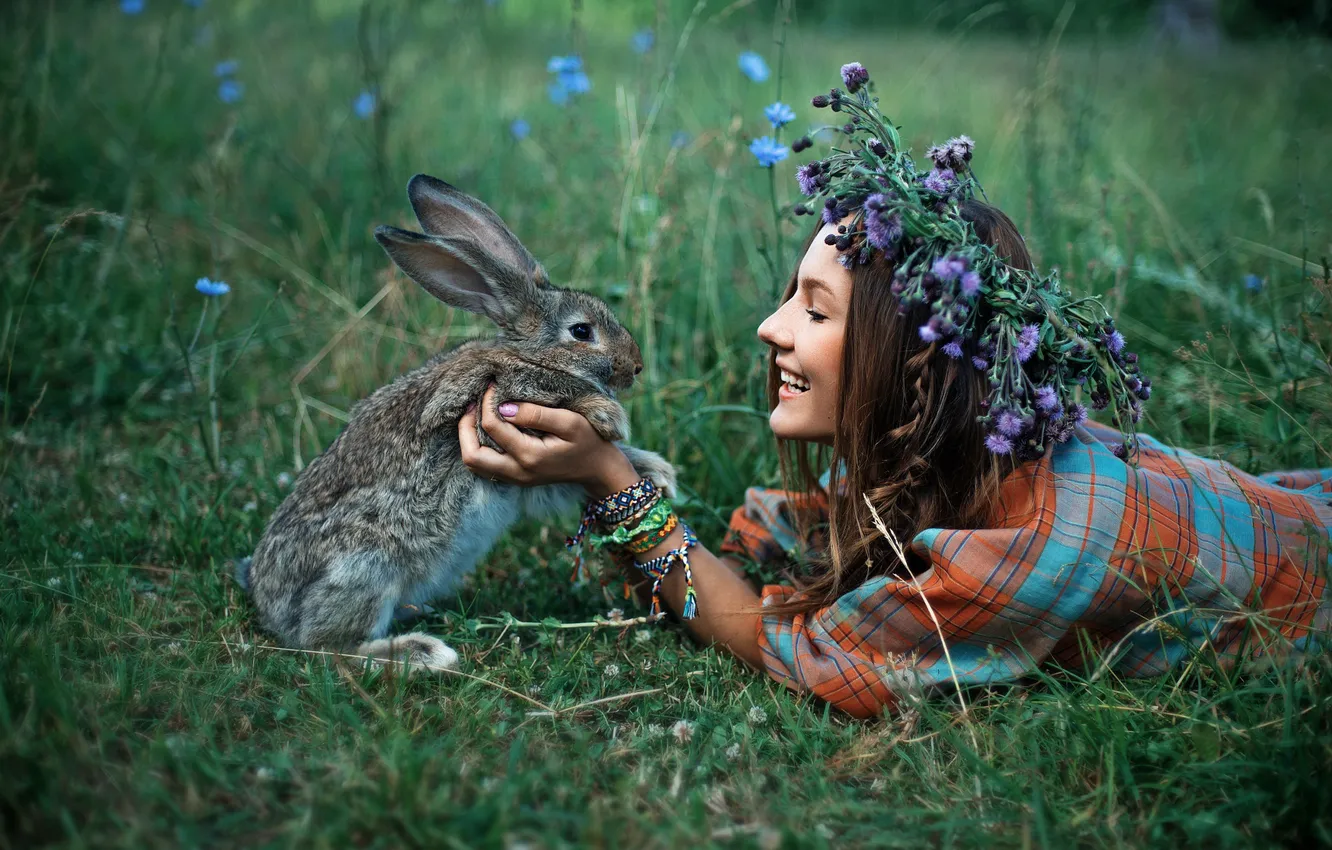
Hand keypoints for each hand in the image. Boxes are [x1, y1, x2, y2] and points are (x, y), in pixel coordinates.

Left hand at [458, 385, 635, 492]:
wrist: (599, 469)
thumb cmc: (589, 441)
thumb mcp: (569, 421)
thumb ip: (535, 414)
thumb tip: (503, 407)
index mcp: (529, 456)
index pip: (492, 426)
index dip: (487, 401)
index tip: (492, 384)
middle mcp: (517, 472)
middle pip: (472, 456)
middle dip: (465, 427)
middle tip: (471, 404)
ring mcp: (515, 478)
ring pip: (474, 464)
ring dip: (468, 439)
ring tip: (474, 414)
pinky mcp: (516, 478)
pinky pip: (485, 466)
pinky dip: (478, 446)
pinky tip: (486, 428)